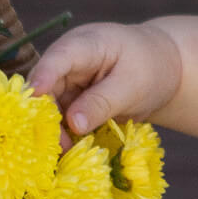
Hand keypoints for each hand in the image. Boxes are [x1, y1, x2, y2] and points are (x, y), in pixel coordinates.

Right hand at [27, 22, 182, 141]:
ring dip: (54, 131)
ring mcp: (67, 80)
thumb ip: (102, 103)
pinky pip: (59, 118)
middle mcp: (68, 61)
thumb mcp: (132, 86)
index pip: (60, 57)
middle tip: (58, 147)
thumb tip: (72, 124)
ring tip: (65, 154)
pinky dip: (62, 134)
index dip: (44, 75)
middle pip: (47, 87)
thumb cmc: (150, 68)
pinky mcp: (69, 99)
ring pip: (49, 107)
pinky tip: (67, 152)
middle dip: (47, 117)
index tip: (34, 95)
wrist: (163, 69)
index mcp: (87, 44)